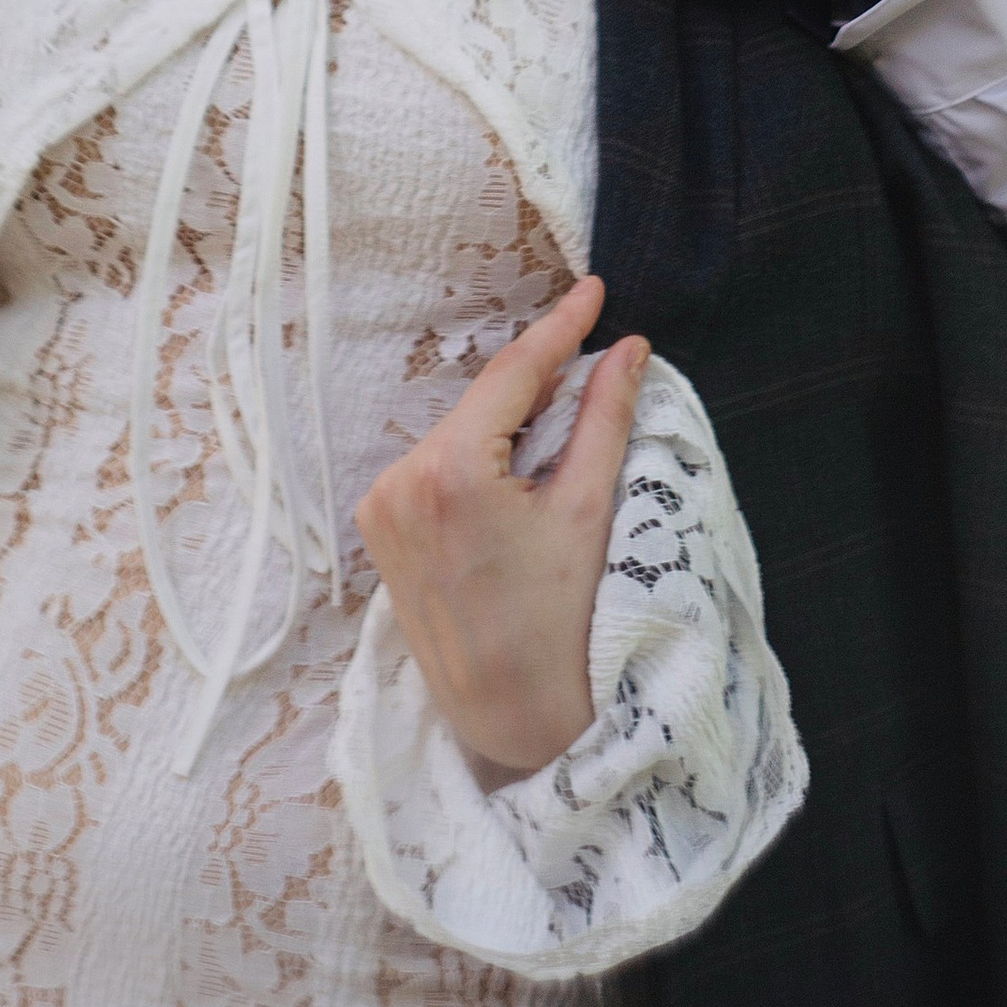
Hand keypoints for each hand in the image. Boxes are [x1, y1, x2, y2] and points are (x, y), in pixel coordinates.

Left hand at [356, 277, 649, 785]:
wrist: (512, 717)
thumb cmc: (560, 625)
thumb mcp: (587, 512)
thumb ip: (605, 419)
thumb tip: (626, 348)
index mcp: (449, 473)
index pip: (512, 374)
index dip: (559, 327)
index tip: (596, 289)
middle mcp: (400, 480)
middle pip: (483, 402)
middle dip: (539, 379)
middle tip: (595, 357)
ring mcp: (382, 507)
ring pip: (460, 430)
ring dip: (509, 419)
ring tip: (562, 428)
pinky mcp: (379, 529)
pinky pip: (436, 465)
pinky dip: (478, 454)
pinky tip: (517, 468)